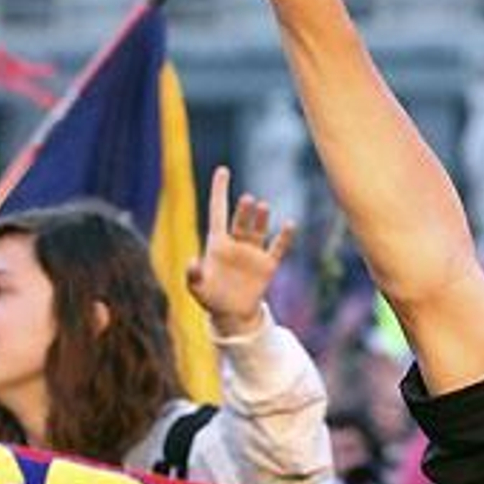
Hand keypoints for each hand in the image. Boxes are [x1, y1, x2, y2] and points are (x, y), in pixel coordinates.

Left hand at [186, 165, 295, 334]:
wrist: (231, 313)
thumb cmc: (210, 297)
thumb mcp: (196, 288)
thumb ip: (193, 275)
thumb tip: (193, 261)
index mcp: (217, 244)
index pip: (218, 211)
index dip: (219, 191)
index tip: (223, 170)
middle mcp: (236, 243)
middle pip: (240, 221)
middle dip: (244, 211)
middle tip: (248, 200)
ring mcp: (253, 253)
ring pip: (258, 230)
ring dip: (261, 219)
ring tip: (262, 206)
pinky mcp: (268, 265)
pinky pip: (278, 247)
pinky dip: (284, 237)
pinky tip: (290, 224)